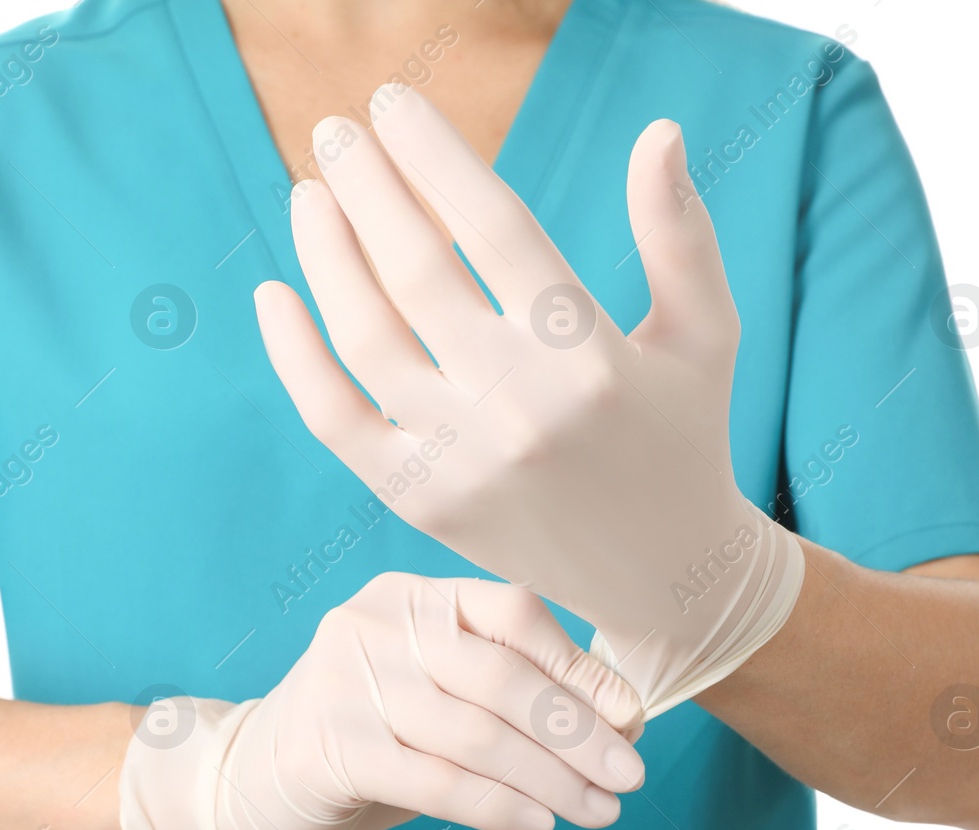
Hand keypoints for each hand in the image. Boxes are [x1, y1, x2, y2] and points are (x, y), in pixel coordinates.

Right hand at [118, 573, 643, 829]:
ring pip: (476, 733)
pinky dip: (498, 806)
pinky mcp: (327, 747)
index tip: (633, 718)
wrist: (249, 782)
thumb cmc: (369, 740)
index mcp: (411, 596)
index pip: (511, 614)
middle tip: (631, 776)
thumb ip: (513, 696)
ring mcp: (344, 682)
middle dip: (577, 732)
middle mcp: (375, 624)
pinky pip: (435, 780)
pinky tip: (539, 823)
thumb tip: (622, 720)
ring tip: (599, 812)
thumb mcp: (438, 698)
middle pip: (501, 676)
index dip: (579, 666)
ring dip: (551, 779)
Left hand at [253, 86, 803, 717]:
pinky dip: (293, 357)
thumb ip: (678, 234)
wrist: (662, 576)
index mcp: (591, 355)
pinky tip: (274, 293)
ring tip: (309, 197)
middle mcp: (520, 409)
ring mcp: (462, 462)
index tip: (393, 104)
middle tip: (334, 131)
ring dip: (325, 256)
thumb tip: (658, 131)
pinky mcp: (421, 503)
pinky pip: (334, 419)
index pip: (494, 227)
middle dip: (367, 187)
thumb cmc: (685, 436)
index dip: (434, 156)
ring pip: (366, 338)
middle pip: (418, 271)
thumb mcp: (704, 334)